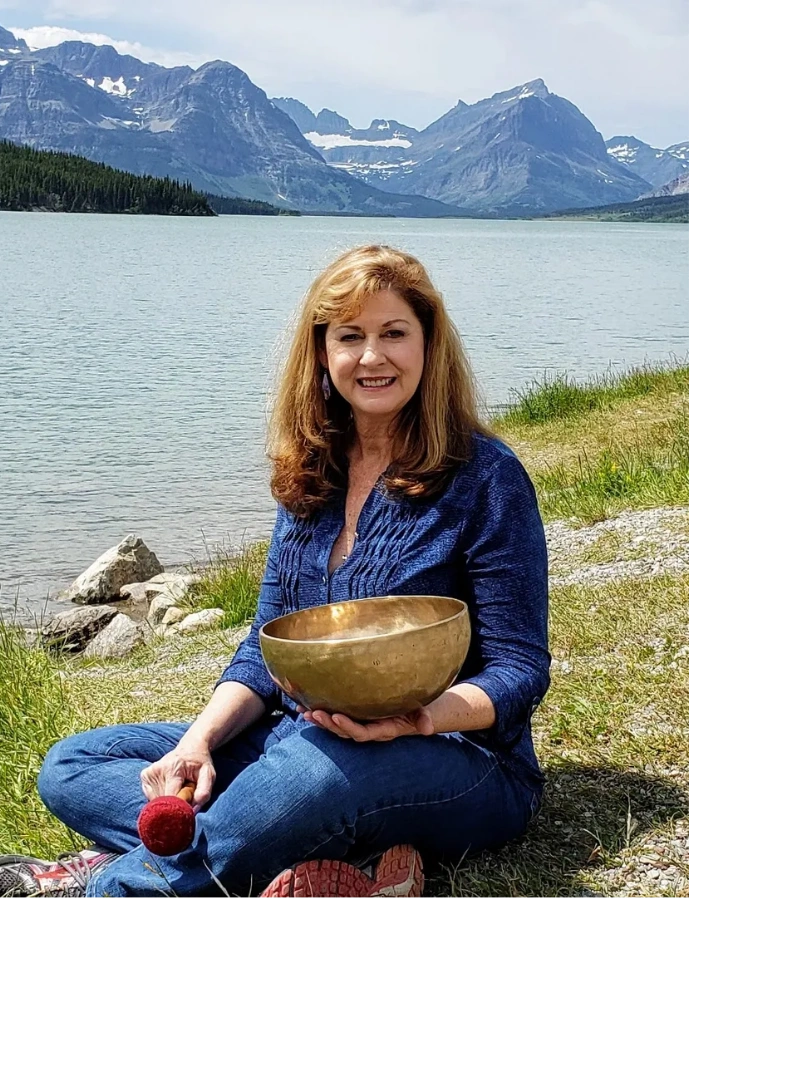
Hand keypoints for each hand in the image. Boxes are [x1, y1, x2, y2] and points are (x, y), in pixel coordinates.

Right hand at [140, 743, 215, 811]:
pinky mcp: (144, 776)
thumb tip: (193, 810)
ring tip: (178, 787)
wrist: (191, 748)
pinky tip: (170, 786)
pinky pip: (151, 797)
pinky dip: (161, 796)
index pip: (171, 798)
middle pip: (163, 801)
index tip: (189, 806)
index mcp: (172, 768)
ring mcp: (148, 773)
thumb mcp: (209, 775)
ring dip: (168, 800)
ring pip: (156, 801)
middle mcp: (157, 770)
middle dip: (175, 802)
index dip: (181, 806)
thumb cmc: (200, 763)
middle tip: (185, 792)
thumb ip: (204, 792)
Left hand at [297, 705, 434, 742]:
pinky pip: (335, 720)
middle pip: (345, 732)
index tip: (335, 716)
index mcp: (382, 730)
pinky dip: (320, 716)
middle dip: (328, 724)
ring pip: (337, 728)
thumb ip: (424, 719)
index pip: (362, 733)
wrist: (413, 714)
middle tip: (314, 713)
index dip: (348, 727)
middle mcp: (368, 730)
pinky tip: (304, 708)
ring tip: (305, 712)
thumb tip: (429, 728)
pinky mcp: (354, 718)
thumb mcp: (422, 712)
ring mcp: (360, 725)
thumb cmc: (417, 710)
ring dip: (321, 722)